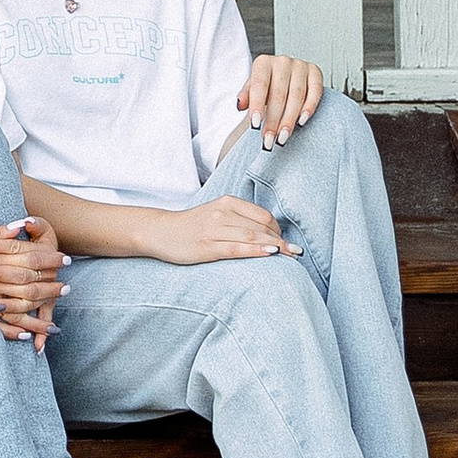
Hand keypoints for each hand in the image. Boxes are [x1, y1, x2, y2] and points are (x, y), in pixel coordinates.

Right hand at [0, 215, 64, 343]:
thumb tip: (20, 227)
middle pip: (28, 285)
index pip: (29, 259)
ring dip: (37, 315)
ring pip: (16, 309)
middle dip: (51, 288)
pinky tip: (26, 335)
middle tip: (67, 289)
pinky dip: (12, 332)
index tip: (64, 261)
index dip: (49, 260)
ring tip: (54, 321)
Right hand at [161, 196, 299, 266]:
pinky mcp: (208, 246)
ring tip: (290, 256)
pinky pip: (237, 248)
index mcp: (227, 202)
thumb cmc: (193, 226)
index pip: (262, 215)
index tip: (286, 242)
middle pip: (260, 227)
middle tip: (296, 253)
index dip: (278, 230)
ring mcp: (214, 229)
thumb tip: (268, 234)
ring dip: (274, 247)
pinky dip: (256, 251)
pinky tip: (269, 255)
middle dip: (281, 240)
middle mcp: (222, 213)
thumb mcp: (216, 214)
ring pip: (252, 237)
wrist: (161, 232)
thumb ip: (239, 219)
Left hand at [242, 52, 324, 143]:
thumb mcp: (252, 89)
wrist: (285, 78)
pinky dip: (309, 107)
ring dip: (289, 119)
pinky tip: (301, 122)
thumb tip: (240, 105)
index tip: (255, 125)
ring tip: (282, 137)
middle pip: (278, 94)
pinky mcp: (316, 72)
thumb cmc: (267, 86)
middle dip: (273, 120)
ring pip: (296, 95)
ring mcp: (300, 65)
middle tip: (269, 139)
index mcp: (263, 62)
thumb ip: (246, 96)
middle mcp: (282, 61)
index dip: (257, 105)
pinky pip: (315, 91)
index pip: (259, 85)